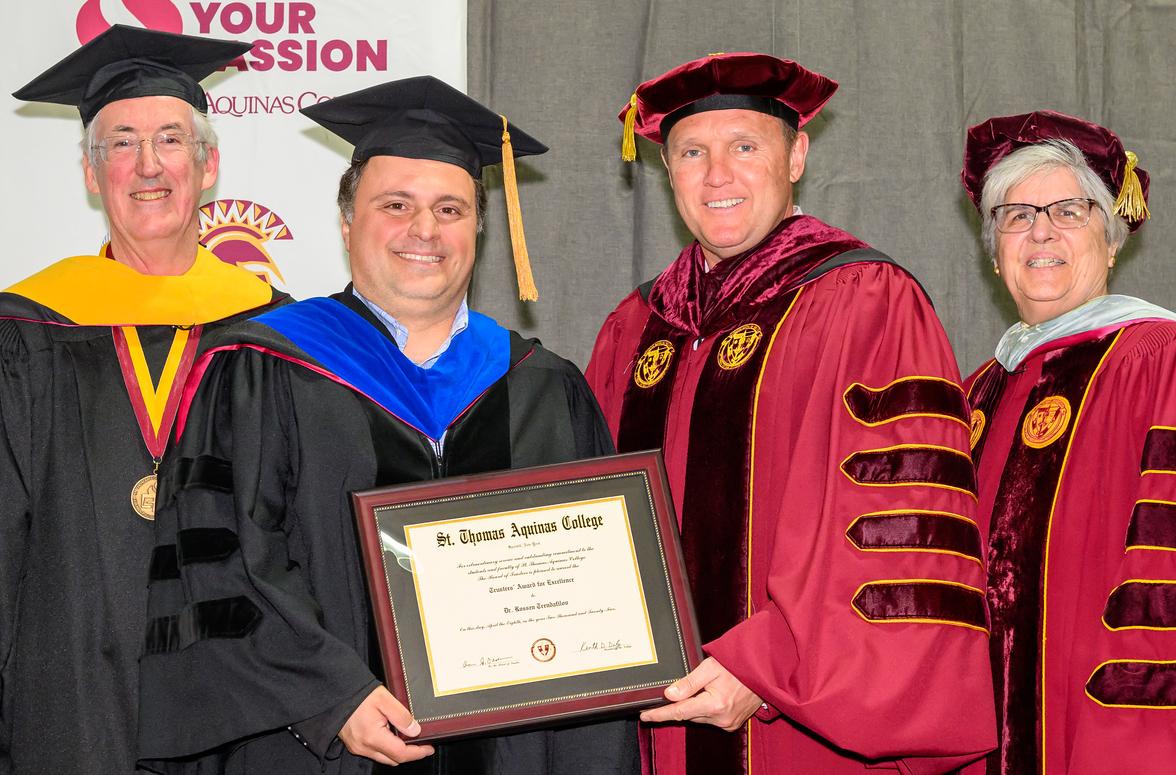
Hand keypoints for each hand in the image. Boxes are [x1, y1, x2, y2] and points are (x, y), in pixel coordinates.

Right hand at [339, 686, 434, 765]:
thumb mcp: (385, 699)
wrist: (338, 693)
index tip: (428, 748)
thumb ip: (402, 716)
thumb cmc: (359, 694)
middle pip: (393, 760)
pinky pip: (374, 752)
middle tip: (421, 744)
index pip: (400, 753)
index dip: (417, 753)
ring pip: (383, 758)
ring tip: (408, 738)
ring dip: (397, 751)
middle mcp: (364, 747)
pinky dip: (386, 748)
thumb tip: (415, 731)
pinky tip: (392, 735)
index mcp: (372, 737)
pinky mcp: (354, 745)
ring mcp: (357, 747)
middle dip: (409, 754)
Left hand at [639, 657, 762, 731]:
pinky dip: (704, 709)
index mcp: (714, 704)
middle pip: (688, 715)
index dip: (660, 714)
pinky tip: (710, 695)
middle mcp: (721, 719)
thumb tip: (669, 694)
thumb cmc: (737, 666)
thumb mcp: (710, 667)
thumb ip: (689, 682)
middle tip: (674, 691)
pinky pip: (710, 719)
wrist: (763, 672)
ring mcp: (728, 723)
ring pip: (698, 717)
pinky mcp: (732, 724)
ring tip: (703, 688)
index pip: (679, 712)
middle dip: (679, 705)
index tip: (645, 716)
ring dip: (693, 706)